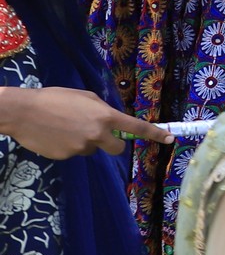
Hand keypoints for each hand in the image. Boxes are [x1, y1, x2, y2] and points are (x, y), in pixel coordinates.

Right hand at [0, 86, 169, 159]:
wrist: (23, 112)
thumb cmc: (54, 98)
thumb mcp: (84, 97)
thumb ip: (101, 110)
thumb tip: (110, 121)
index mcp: (104, 116)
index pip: (136, 127)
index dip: (155, 134)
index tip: (170, 138)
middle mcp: (97, 134)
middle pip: (117, 148)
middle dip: (113, 143)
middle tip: (99, 134)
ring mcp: (81, 148)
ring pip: (92, 149)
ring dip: (85, 141)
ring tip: (65, 127)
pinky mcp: (66, 157)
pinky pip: (74, 152)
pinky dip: (68, 145)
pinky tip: (55, 134)